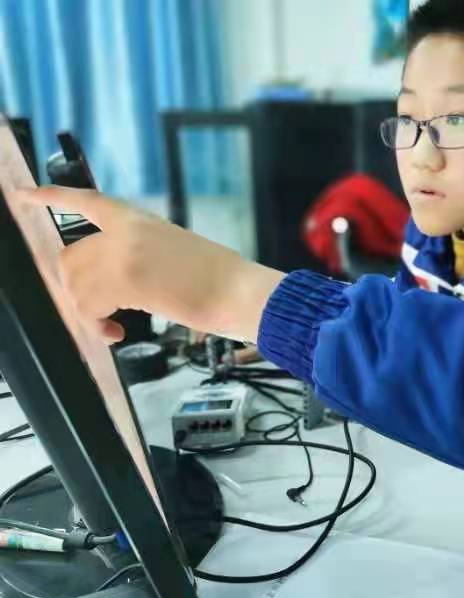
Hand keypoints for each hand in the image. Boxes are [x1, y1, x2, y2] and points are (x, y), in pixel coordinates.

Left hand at [11, 187, 284, 343]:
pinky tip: (116, 333)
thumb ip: (138, 252)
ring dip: (88, 314)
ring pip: (75, 285)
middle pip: (70, 257)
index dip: (49, 197)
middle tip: (100, 311)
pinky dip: (97, 327)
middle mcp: (126, 232)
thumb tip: (113, 278)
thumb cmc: (219, 277)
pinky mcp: (127, 281)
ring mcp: (124, 254)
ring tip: (113, 326)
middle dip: (77, 289)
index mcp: (140, 219)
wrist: (239, 289)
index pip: (84, 200)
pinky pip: (88, 307)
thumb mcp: (175, 249)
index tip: (22, 195)